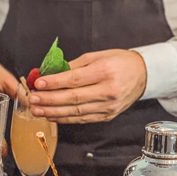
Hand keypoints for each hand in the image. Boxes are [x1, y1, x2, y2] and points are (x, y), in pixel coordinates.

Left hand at [29, 49, 147, 123]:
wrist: (143, 75)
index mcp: (105, 72)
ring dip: (53, 111)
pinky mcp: (107, 116)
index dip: (54, 83)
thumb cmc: (119, 62)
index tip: (38, 83)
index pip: (75, 79)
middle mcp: (108, 91)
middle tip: (33, 99)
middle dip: (49, 100)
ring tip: (37, 109)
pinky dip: (65, 118)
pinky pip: (82, 119)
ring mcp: (108, 106)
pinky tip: (51, 115)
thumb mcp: (97, 56)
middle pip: (73, 98)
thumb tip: (49, 73)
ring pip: (76, 112)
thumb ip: (73, 66)